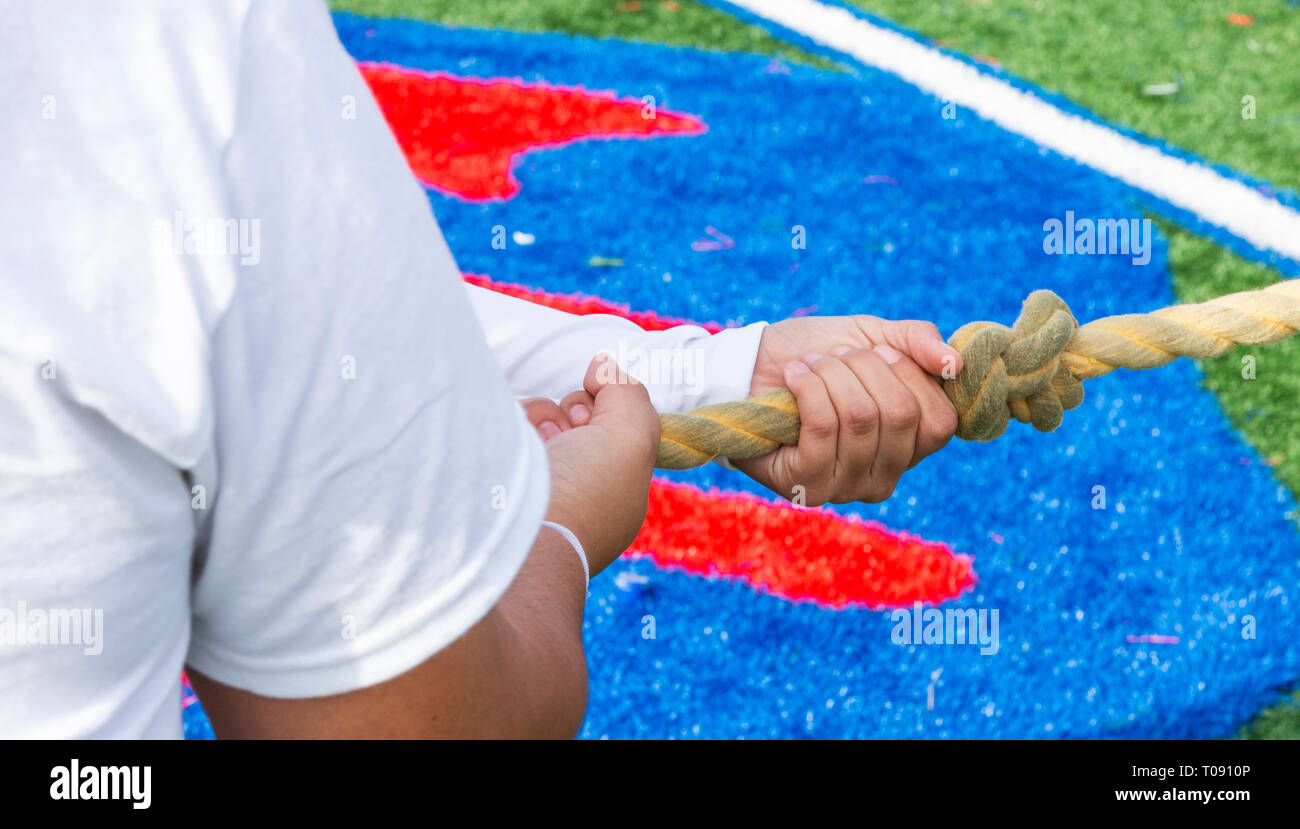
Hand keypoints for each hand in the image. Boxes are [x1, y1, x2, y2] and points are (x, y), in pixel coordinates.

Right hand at [519, 353, 658, 573]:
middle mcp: (576, 487)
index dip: (614, 412)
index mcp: (615, 491)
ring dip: (544, 416)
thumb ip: (629, 392)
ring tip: (543, 441)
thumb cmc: (584, 492)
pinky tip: (515, 443)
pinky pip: (508, 425)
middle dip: (577, 412)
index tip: (601, 423)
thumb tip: (600, 368)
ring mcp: (533, 481)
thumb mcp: (633, 437)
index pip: (621, 431)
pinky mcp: (495, 470)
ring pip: (544, 418)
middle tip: (574, 432)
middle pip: (581, 419)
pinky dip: (514, 424)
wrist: (519, 539)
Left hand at [735, 315, 962, 504]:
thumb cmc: (815, 355)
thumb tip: (955, 364)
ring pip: (859, 417)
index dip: (909, 375)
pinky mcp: (805, 486)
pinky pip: (824, 427)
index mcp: (908, 448)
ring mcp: (845, 488)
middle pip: (899, 415)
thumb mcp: (872, 336)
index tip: (875, 350)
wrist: (749, 367)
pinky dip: (808, 388)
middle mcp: (883, 477)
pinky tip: (793, 377)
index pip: (939, 422)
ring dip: (830, 374)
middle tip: (833, 356)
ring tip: (809, 366)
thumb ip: (918, 343)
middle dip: (863, 368)